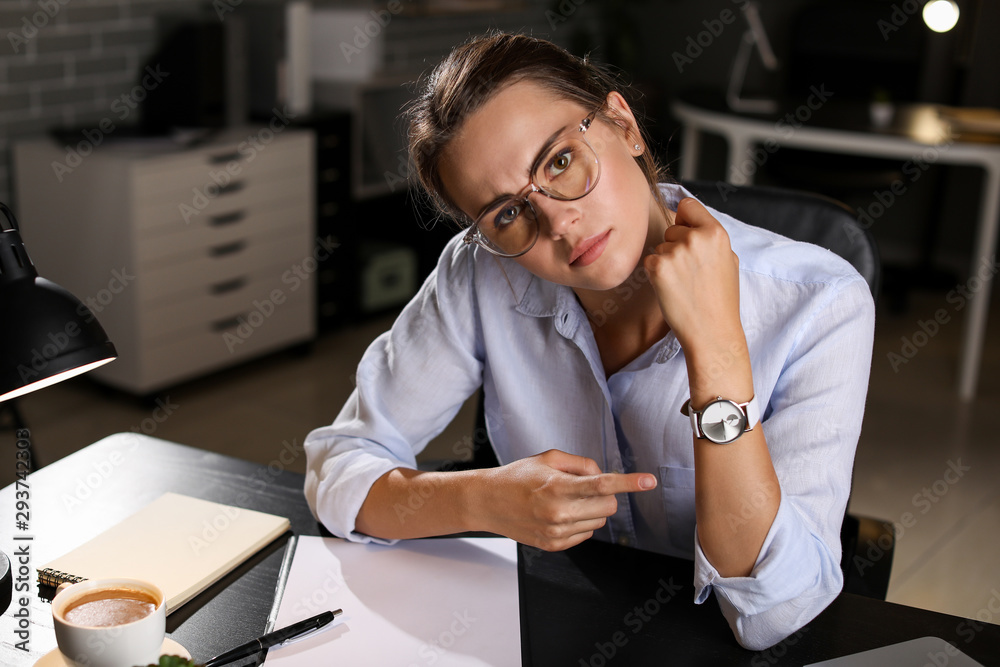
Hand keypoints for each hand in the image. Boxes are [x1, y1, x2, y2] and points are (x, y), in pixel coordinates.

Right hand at [480, 449, 655, 550]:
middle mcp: (558, 513)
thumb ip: (580, 464)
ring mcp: (556, 533)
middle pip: (608, 507)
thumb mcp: (548, 458)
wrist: (488, 502)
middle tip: (585, 487)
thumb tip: (602, 476)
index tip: (650, 481)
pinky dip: (580, 523)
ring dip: (591, 510)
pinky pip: (585, 535)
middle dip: (605, 496)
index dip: (629, 483)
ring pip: (598, 523)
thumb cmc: (517, 476)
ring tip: (565, 500)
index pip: (602, 485)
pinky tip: (559, 514)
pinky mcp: (554, 545)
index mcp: (557, 487)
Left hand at [643, 197, 743, 356]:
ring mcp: (675, 252)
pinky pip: (649, 261)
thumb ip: (711, 238)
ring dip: (665, 261)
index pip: (688, 205)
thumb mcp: (728, 260)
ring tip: (683, 283)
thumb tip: (693, 223)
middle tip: (689, 271)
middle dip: (675, 245)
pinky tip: (671, 288)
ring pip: (660, 246)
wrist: (712, 332)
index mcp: (716, 232)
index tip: (685, 232)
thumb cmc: (721, 300)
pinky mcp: (658, 268)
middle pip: (671, 227)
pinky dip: (655, 274)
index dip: (684, 218)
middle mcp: (696, 238)